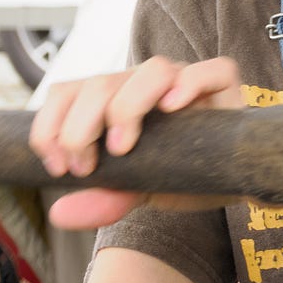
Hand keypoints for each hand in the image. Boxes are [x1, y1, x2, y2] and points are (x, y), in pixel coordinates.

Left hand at [31, 56, 246, 229]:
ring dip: (127, 107)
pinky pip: (211, 70)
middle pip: (102, 82)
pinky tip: (174, 108)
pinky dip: (190, 83)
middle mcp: (145, 83)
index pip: (69, 90)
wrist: (231, 183)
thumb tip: (59, 213)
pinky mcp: (223, 85)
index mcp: (115, 99)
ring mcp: (185, 79)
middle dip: (81, 126)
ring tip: (122, 146)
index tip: (57, 166)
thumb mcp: (136, 190)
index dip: (51, 123)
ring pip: (151, 70)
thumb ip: (103, 199)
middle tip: (86, 167)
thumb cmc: (180, 175)